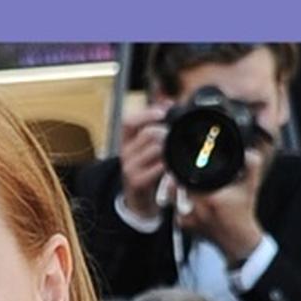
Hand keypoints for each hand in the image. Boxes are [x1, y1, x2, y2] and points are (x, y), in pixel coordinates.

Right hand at [118, 104, 171, 218]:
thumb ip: (155, 124)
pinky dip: (168, 165)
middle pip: (147, 134)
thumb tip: (168, 101)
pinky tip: (172, 167)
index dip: (145, 114)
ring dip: (168, 150)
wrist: (137, 200)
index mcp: (126, 141)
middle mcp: (125, 153)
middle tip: (175, 137)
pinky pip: (157, 168)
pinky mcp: (137, 182)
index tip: (163, 112)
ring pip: (154, 149)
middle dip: (165, 133)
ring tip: (175, 153)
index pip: (129, 122)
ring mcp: (130, 168)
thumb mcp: (145, 146)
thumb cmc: (146, 169)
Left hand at [176, 147, 265, 261]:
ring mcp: (187, 220)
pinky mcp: (183, 227)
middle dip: (177, 180)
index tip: (183, 165)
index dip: (181, 170)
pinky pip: (175, 209)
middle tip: (181, 174)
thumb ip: (252, 166)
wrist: (237, 241)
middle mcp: (196, 210)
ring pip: (173, 199)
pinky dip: (180, 204)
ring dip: (178, 192)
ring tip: (187, 187)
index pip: (185, 178)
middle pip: (174, 188)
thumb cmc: (243, 213)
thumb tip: (249, 153)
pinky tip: (191, 201)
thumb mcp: (250, 187)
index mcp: (210, 199)